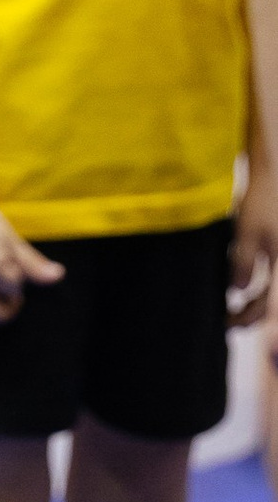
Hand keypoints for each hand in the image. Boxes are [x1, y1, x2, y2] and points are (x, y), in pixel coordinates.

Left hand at [229, 165, 277, 329]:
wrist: (268, 177)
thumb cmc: (258, 202)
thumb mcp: (246, 231)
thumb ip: (244, 261)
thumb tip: (239, 290)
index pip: (264, 301)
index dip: (246, 316)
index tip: (227, 323)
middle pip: (268, 300)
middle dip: (249, 315)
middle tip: (227, 324)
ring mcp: (274, 255)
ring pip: (265, 289)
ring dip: (249, 303)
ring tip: (229, 310)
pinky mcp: (267, 248)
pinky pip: (261, 275)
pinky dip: (248, 286)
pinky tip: (232, 286)